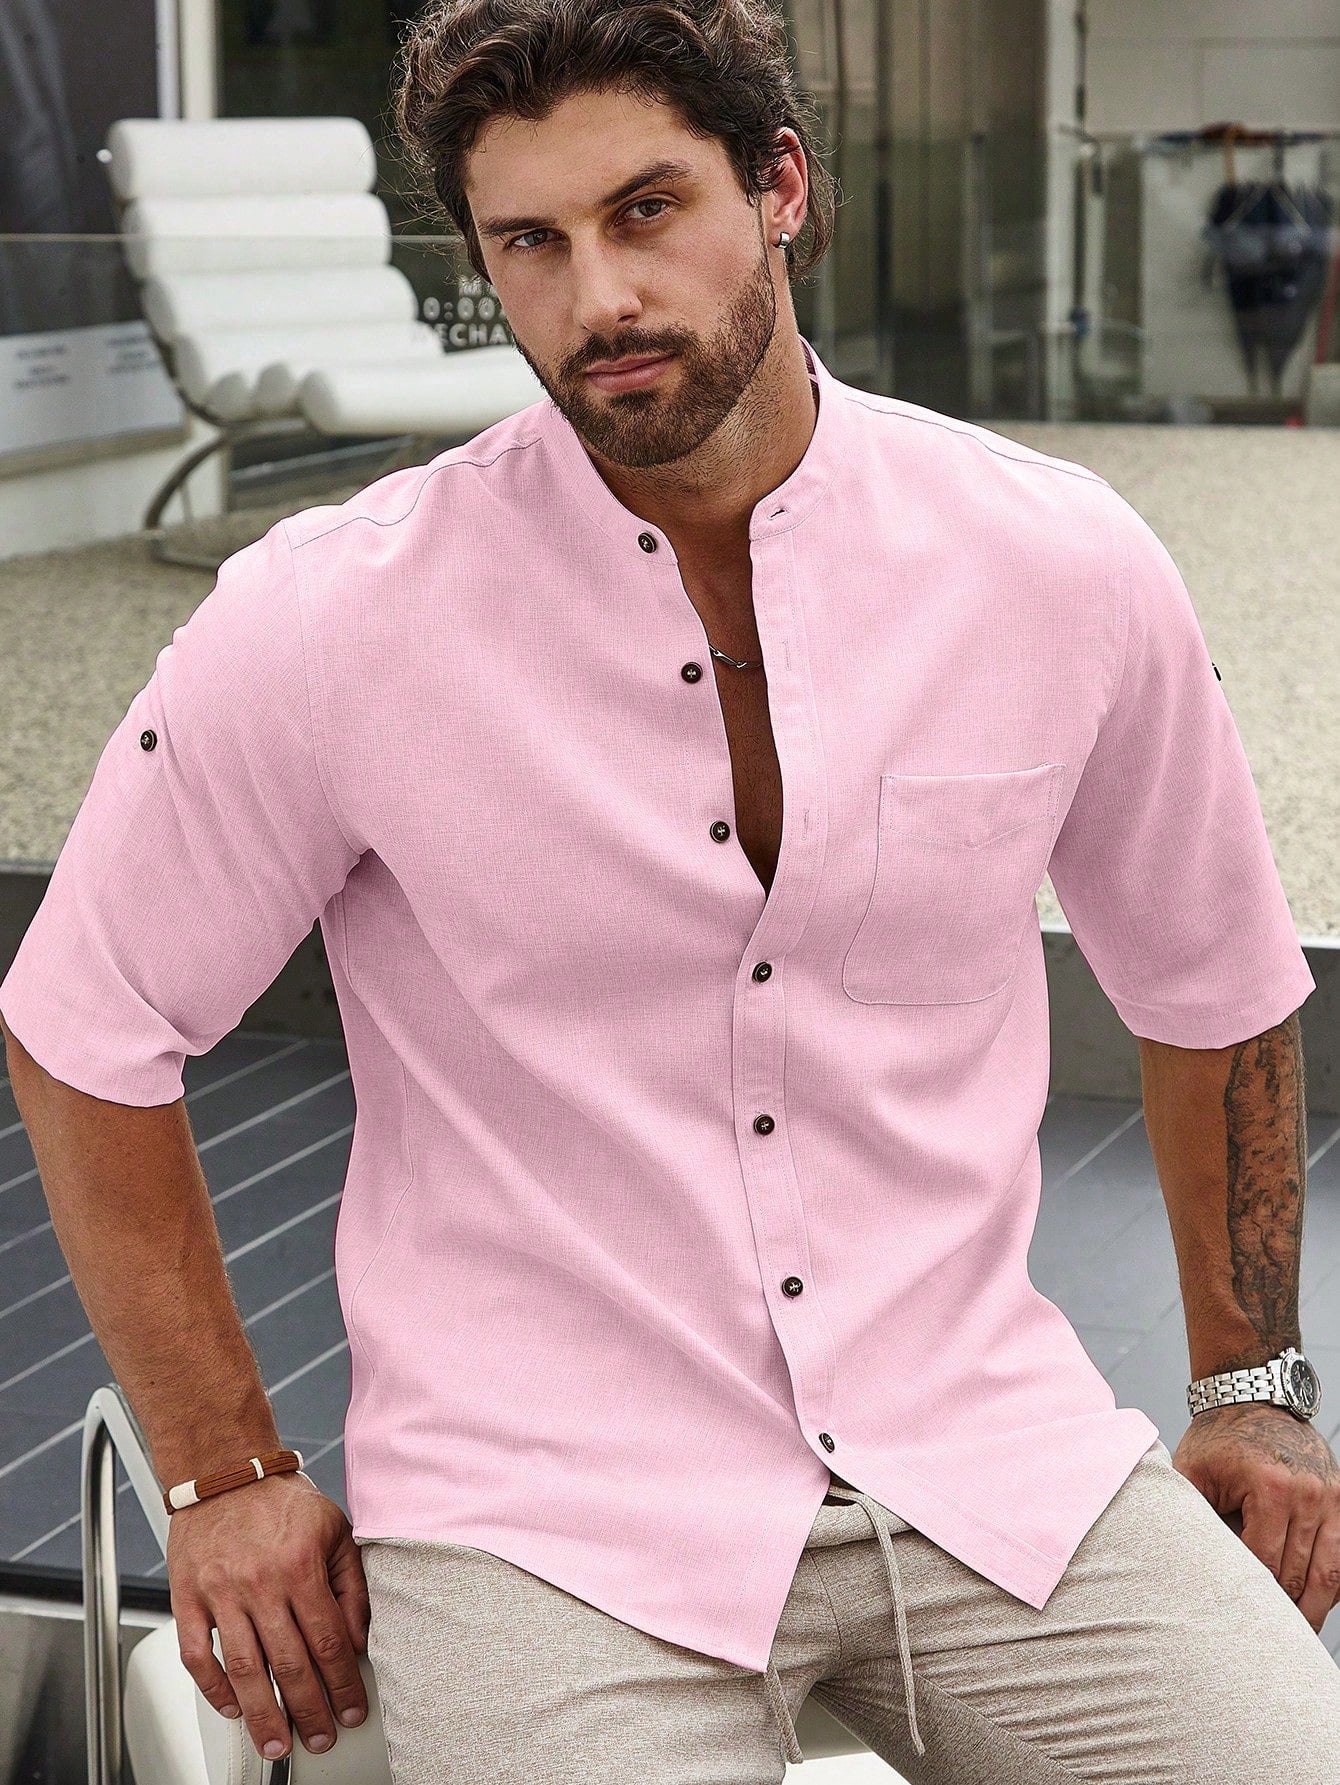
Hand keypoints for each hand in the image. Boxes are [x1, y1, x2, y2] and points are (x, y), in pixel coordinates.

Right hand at [167, 1470, 371, 1763]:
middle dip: (308, 1710)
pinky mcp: (188, 1597)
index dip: (342, 1682)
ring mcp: (221, 1593)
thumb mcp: (334, 1530)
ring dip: (262, 1715)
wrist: (226, 1471)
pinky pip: (197, 1655)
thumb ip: (352, 1583)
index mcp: (300, 1565)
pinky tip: (232, 1709)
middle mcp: (260, 1582)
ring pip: (244, 1669)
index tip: (351, 1709)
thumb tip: (359, 1637)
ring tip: (277, 1745)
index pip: (329, 1640)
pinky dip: (212, 1689)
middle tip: (321, 1738)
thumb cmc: (282, 1502)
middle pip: (289, 1664)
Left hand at [1172, 1403, 1339, 1633]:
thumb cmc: (1218, 1438)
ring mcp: (1332, 1496)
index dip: (1251, 1597)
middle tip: (1267, 1648)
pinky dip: (1334, 1584)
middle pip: (1298, 1574)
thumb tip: (1178, 1564)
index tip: (1238, 1625)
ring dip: (1316, 1609)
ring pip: (1329, 1573)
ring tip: (1298, 1638)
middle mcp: (1308, 1494)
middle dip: (1284, 1613)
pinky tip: (1319, 1605)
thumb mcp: (1193, 1470)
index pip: (1263, 1563)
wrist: (1253, 1396)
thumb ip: (1189, 1514)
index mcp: (1269, 1487)